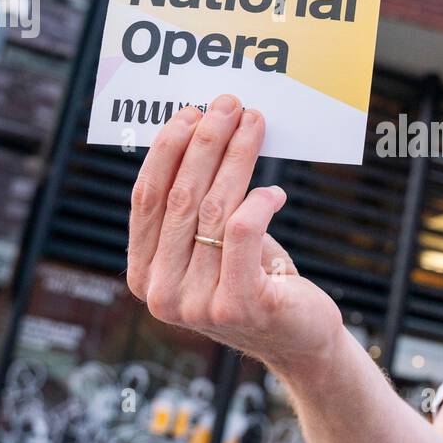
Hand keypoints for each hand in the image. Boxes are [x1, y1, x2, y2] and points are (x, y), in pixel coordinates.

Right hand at [125, 93, 343, 371]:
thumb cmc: (255, 279)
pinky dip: (259, 200)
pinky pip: (243, 231)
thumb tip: (202, 130)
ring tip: (254, 123)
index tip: (189, 113)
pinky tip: (274, 191)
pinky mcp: (239, 304)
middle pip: (180, 197)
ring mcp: (198, 303)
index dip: (166, 151)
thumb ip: (196, 206)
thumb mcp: (213, 244)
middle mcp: (162, 293)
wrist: (298, 338)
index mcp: (144, 275)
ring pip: (214, 208)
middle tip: (227, 105)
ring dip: (237, 156)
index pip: (146, 199)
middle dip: (205, 142)